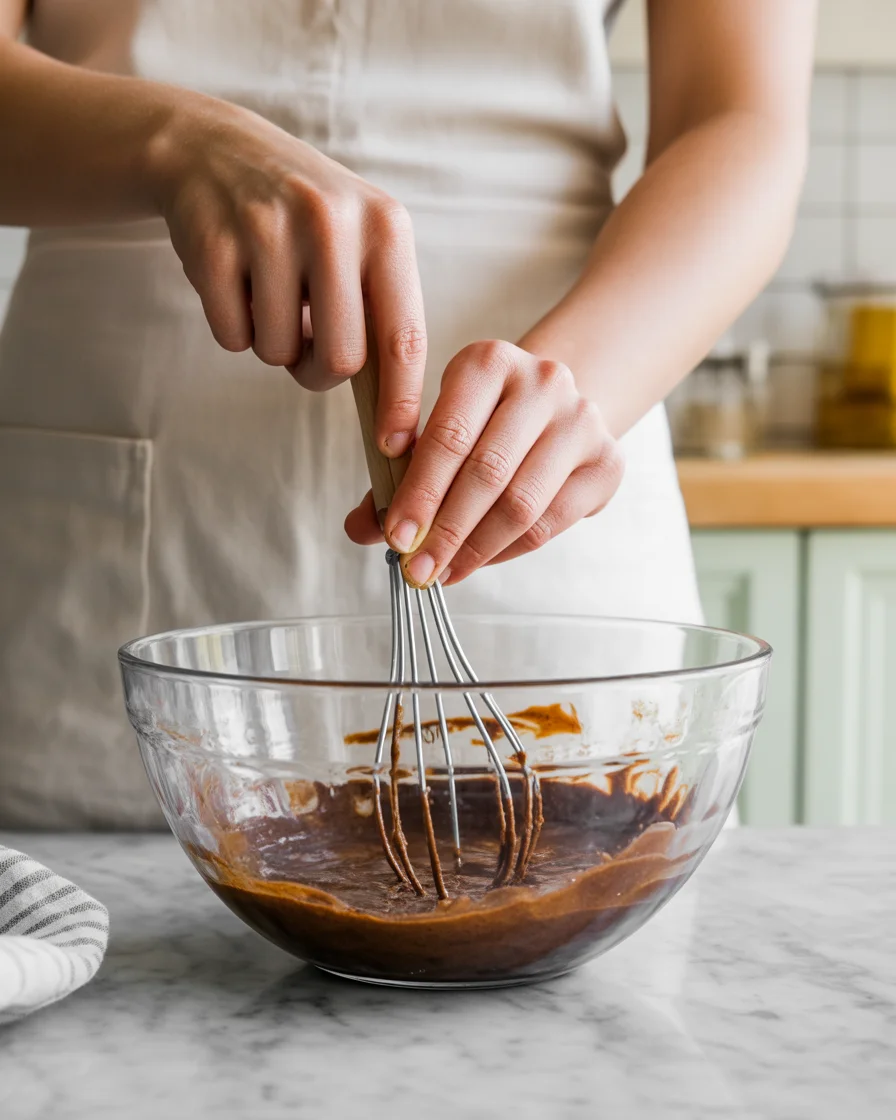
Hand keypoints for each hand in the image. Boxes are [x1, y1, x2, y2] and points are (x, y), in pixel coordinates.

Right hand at [151, 96, 425, 455]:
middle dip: (320, 371)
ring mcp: (268, 228)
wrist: (213, 149)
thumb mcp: (360, 240)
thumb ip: (379, 311)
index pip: (403, 336)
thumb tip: (393, 413)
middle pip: (340, 358)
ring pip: (279, 353)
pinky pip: (232, 337)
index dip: (401, 400)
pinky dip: (234, 328)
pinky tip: (236, 281)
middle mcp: (332, 222)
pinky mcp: (213, 243)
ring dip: (272, 344)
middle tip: (305, 347)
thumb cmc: (304, 218)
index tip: (397, 445)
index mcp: (384, 227)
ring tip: (268, 293)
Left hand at [345, 340, 624, 586]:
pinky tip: (477, 562)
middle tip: (416, 569)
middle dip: (445, 529)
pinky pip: (552, 523)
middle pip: (487, 472)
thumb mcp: (436, 432)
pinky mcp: (607, 461)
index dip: (420, 491)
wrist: (552, 410)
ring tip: (442, 573)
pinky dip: (508, 551)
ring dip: (475, 548)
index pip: (449, 435)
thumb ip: (396, 476)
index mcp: (488, 361)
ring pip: (522, 503)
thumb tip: (360, 528)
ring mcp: (581, 421)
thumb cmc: (481, 423)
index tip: (396, 535)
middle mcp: (543, 381)